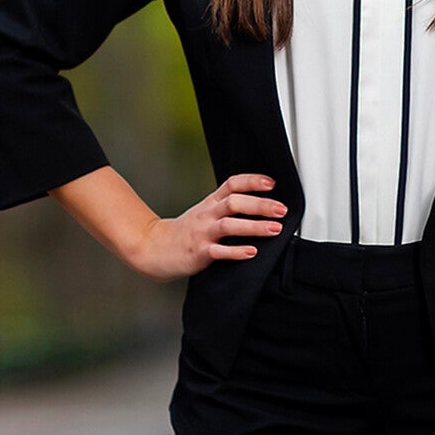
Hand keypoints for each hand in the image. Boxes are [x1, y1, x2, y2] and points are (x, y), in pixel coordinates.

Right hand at [129, 174, 285, 281]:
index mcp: (211, 203)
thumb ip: (228, 205)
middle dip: (260, 205)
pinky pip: (219, 252)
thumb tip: (262, 202)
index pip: (232, 184)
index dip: (252, 181)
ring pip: (229, 225)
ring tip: (275, 229)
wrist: (153, 248)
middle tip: (282, 210)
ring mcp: (202, 233)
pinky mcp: (198, 253)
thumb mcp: (205, 211)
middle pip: (234, 203)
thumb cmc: (186, 231)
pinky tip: (252, 252)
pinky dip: (236, 252)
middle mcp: (207, 215)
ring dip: (254, 227)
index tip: (272, 183)